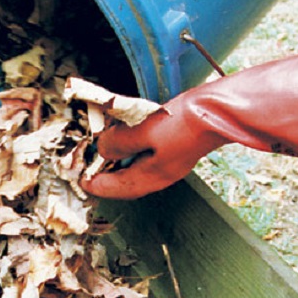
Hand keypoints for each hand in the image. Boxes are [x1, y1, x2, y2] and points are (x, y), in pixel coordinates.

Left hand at [81, 41, 297, 199]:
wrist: (219, 109)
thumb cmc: (184, 122)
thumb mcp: (145, 131)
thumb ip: (120, 143)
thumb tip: (101, 150)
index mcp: (152, 177)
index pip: (116, 189)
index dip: (94, 183)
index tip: (78, 177)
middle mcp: (160, 176)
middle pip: (125, 183)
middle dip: (104, 176)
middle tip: (86, 165)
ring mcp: (169, 165)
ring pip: (134, 171)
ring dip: (117, 163)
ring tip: (100, 152)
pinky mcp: (175, 150)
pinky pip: (145, 158)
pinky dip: (131, 152)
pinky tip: (124, 139)